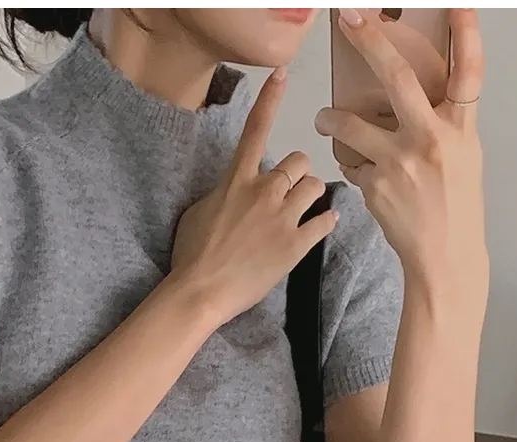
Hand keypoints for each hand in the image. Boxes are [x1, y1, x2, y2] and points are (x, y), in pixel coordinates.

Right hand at [171, 68, 338, 326]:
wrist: (200, 292)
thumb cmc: (191, 255)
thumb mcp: (197, 212)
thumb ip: (222, 193)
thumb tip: (233, 190)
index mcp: (236, 181)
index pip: (255, 130)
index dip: (270, 99)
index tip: (282, 74)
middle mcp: (263, 192)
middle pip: (298, 161)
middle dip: (297, 173)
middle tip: (290, 191)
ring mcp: (282, 218)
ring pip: (315, 186)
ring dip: (311, 194)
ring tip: (302, 209)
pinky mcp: (295, 246)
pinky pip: (325, 221)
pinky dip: (326, 221)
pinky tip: (321, 225)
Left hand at [314, 9, 486, 289]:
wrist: (444, 255)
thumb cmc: (454, 204)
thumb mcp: (463, 153)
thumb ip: (441, 121)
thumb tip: (414, 93)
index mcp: (459, 128)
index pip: (468, 70)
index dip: (465, 32)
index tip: (454, 4)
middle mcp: (430, 140)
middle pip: (398, 79)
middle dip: (370, 43)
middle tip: (349, 19)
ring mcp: (399, 163)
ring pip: (351, 125)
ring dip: (331, 119)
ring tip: (324, 120)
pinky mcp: (374, 186)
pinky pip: (351, 162)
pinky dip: (349, 161)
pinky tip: (358, 170)